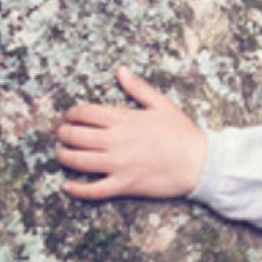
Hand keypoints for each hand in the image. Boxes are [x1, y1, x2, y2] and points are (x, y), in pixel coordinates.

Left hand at [55, 66, 206, 200]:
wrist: (200, 162)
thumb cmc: (182, 133)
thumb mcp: (162, 105)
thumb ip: (138, 88)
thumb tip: (121, 71)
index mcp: (124, 119)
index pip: (85, 113)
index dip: (72, 114)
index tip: (70, 117)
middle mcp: (116, 141)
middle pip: (76, 136)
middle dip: (64, 134)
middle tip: (63, 134)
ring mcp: (118, 164)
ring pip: (78, 161)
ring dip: (64, 157)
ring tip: (61, 154)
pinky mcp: (124, 184)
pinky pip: (93, 190)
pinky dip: (76, 189)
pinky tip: (66, 186)